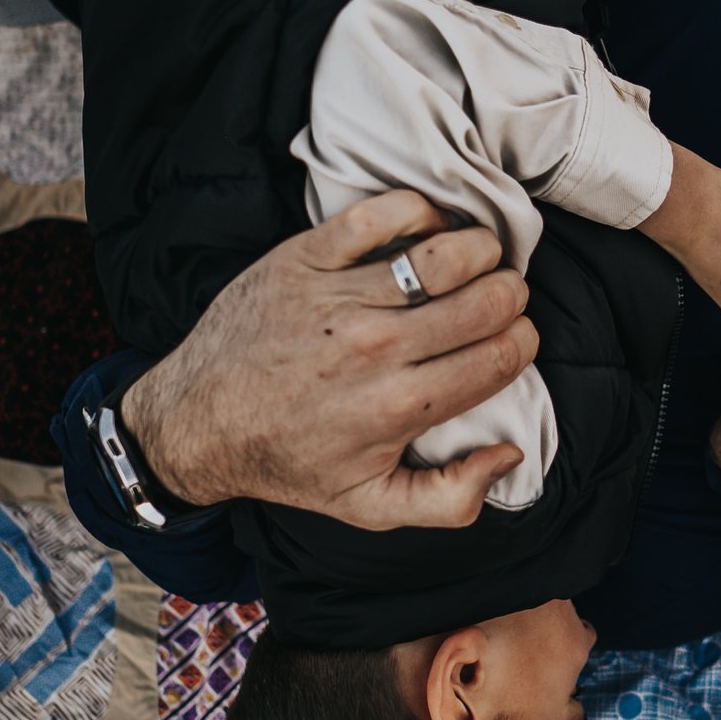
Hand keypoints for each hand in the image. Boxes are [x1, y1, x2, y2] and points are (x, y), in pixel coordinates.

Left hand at [119, 190, 540, 529]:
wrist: (197, 423)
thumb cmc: (290, 461)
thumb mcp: (370, 507)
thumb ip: (451, 499)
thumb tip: (509, 455)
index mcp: (399, 407)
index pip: (503, 355)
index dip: (523, 341)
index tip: (512, 339)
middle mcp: (374, 349)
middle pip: (488, 300)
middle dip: (511, 295)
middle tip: (500, 297)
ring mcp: (338, 298)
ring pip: (447, 252)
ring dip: (480, 248)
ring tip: (477, 258)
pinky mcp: (304, 259)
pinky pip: (382, 213)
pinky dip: (420, 212)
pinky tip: (427, 229)